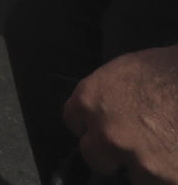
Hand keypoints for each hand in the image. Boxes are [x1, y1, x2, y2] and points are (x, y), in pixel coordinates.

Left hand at [64, 45, 177, 182]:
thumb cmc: (170, 68)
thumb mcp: (130, 69)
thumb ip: (110, 93)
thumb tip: (110, 105)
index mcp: (91, 100)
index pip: (74, 120)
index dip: (91, 124)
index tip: (103, 126)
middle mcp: (106, 133)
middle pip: (93, 154)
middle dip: (110, 152)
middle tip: (134, 144)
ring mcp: (135, 159)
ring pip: (130, 174)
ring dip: (144, 167)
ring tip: (165, 150)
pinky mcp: (162, 177)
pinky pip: (157, 183)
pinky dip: (168, 175)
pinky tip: (177, 158)